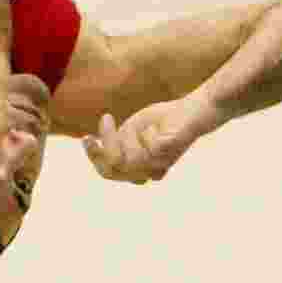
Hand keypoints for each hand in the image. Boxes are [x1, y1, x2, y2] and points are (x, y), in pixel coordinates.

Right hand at [82, 98, 208, 184]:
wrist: (194, 110)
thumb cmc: (163, 120)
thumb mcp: (132, 129)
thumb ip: (117, 141)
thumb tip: (92, 143)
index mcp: (138, 167)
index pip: (108, 172)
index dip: (94, 157)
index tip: (87, 136)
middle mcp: (150, 170)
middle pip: (115, 167)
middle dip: (107, 144)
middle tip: (106, 120)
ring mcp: (161, 163)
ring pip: (130, 158)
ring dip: (129, 135)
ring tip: (139, 123)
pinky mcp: (171, 151)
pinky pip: (150, 148)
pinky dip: (147, 133)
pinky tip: (154, 126)